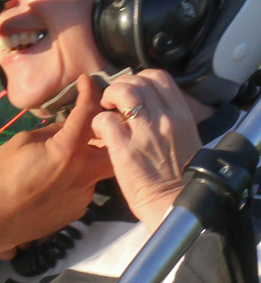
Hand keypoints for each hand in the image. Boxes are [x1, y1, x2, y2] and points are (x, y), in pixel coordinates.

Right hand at [0, 76, 112, 262]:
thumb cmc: (1, 176)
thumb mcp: (21, 142)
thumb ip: (50, 132)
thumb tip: (66, 125)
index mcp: (67, 151)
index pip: (87, 114)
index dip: (89, 93)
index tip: (88, 81)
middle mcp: (83, 173)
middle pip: (114, 147)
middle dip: (109, 131)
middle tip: (96, 122)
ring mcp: (83, 195)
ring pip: (98, 169)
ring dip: (89, 156)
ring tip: (69, 151)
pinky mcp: (78, 209)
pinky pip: (85, 187)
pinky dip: (77, 177)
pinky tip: (56, 178)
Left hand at [91, 68, 201, 230]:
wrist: (177, 205)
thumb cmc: (180, 176)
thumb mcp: (184, 138)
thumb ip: (168, 118)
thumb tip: (150, 105)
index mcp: (181, 115)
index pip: (158, 77)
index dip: (140, 79)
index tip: (133, 92)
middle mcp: (165, 119)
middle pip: (137, 81)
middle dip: (120, 87)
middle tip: (113, 103)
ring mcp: (145, 132)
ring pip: (122, 92)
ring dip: (108, 98)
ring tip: (106, 112)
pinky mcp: (125, 148)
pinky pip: (104, 120)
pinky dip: (97, 123)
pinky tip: (101, 134)